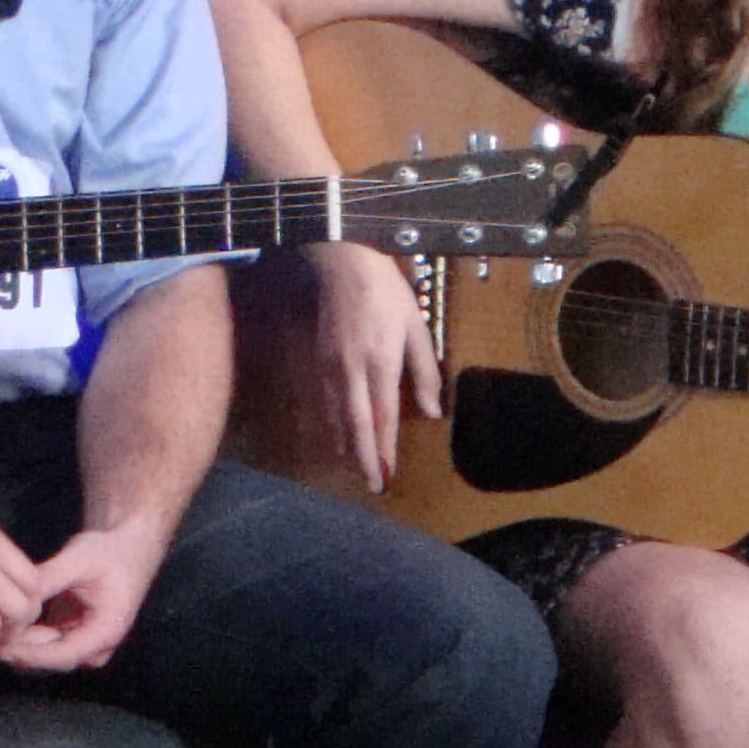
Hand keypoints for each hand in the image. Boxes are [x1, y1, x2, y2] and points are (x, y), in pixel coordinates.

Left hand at [0, 518, 167, 673]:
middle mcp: (96, 647)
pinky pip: (41, 646)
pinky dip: (22, 637)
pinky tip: (1, 623)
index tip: (4, 649)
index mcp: (107, 632)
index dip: (32, 656)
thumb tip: (13, 596)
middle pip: (51, 661)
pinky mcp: (68, 638)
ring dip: (18, 645)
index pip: (65, 656)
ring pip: (42, 657)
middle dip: (20, 651)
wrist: (124, 548)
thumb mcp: (78, 561)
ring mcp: (82, 645)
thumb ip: (46, 580)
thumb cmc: (107, 552)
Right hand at [307, 239, 440, 493]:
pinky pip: (326, 402)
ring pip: (338, 417)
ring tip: (359, 467)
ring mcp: (330, 366)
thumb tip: (430, 412)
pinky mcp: (318, 360)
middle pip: (357, 426)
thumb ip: (424, 370)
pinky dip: (334, 425)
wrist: (339, 261)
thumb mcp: (415, 325)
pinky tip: (340, 436)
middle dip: (364, 459)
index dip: (385, 450)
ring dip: (349, 446)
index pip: (383, 417)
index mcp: (380, 362)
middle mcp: (352, 370)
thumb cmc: (384, 291)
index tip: (387, 476)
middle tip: (372, 486)